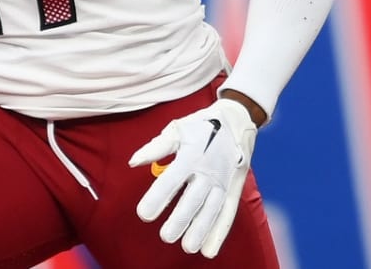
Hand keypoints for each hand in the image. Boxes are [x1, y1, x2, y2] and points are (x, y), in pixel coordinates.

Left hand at [128, 98, 256, 257]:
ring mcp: (223, 181)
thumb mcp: (178, 129)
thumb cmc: (201, 126)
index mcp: (192, 154)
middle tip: (166, 236)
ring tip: (187, 247)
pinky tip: (208, 250)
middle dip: (180, 218)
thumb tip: (133, 162)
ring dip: (201, 229)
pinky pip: (228, 213)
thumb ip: (156, 147)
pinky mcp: (233, 189)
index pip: (172, 179)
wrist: (237, 119)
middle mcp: (209, 170)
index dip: (158, 197)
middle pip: (194, 198)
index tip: (143, 214)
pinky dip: (219, 232)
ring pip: (212, 209)